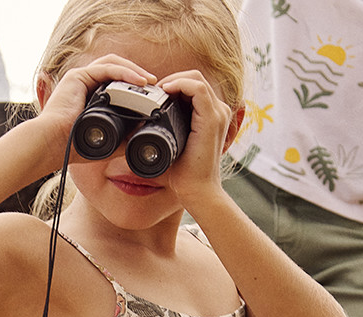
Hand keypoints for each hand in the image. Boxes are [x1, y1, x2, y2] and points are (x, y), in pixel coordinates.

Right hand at [35, 55, 157, 160]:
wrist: (53, 145)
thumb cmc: (73, 147)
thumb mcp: (107, 142)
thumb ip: (124, 137)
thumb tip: (144, 135)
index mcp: (90, 97)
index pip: (115, 83)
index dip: (134, 87)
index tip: (151, 97)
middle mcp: (85, 84)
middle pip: (116, 70)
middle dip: (137, 75)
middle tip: (155, 86)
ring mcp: (81, 78)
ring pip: (114, 64)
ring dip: (134, 71)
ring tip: (150, 82)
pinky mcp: (78, 76)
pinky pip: (108, 68)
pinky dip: (125, 72)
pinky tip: (140, 81)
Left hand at [157, 71, 239, 206]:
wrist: (198, 191)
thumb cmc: (186, 174)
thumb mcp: (175, 145)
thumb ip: (169, 130)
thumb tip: (144, 123)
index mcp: (211, 116)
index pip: (194, 87)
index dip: (174, 84)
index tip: (156, 95)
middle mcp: (218, 112)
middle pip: (195, 79)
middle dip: (172, 80)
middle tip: (154, 91)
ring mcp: (217, 114)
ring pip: (196, 79)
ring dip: (174, 80)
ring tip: (158, 91)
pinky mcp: (212, 119)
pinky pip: (197, 89)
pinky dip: (180, 85)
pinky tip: (165, 92)